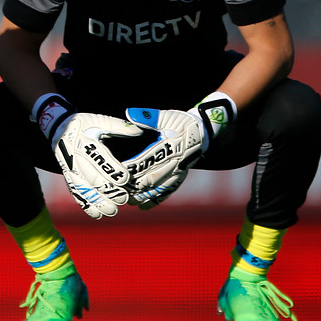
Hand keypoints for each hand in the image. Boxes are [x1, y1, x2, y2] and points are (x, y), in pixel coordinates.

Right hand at [52, 112, 142, 218]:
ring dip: (98, 202)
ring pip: (84, 189)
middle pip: (92, 178)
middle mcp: (74, 157)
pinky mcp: (67, 177)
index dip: (113, 170)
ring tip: (112, 211)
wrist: (57, 129)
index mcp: (84, 142)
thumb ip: (118, 126)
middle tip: (124, 199)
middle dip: (109, 190)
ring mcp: (69, 169)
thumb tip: (139, 131)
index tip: (127, 179)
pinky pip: (75, 193)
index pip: (100, 158)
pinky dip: (86, 205)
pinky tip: (96, 215)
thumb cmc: (83, 124)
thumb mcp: (98, 120)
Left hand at [123, 93, 235, 208]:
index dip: (133, 165)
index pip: (148, 159)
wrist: (202, 133)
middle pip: (152, 177)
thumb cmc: (181, 122)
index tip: (117, 169)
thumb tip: (129, 113)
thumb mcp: (167, 116)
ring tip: (127, 200)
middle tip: (117, 190)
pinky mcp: (180, 178)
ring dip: (143, 195)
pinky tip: (142, 206)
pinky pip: (168, 192)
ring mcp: (179, 172)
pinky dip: (155, 200)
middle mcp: (176, 162)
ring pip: (159, 188)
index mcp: (171, 146)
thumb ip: (148, 117)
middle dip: (134, 185)